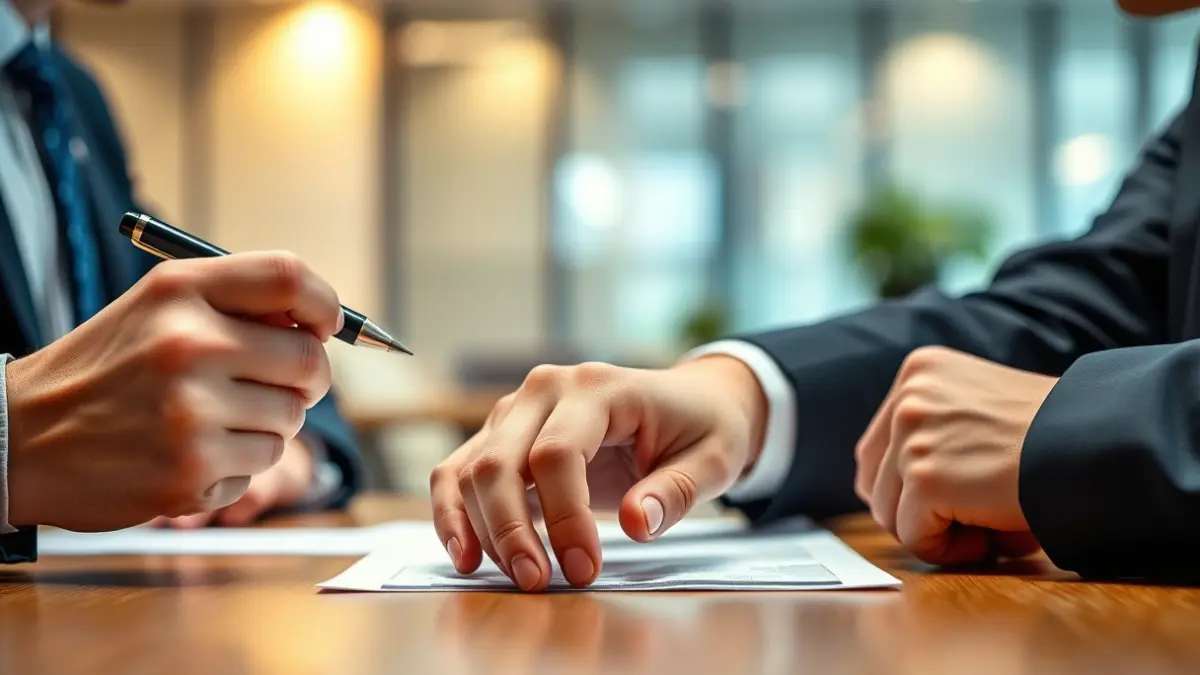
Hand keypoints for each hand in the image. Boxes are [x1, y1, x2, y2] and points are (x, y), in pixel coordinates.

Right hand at [5, 252, 341, 531]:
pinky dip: (236, 465)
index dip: (325, 304)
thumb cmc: (107, 370)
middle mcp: (188, 345)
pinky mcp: (192, 471)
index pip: (288, 277)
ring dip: (266, 426)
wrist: (20, 439)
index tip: (327, 326)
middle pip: (309, 361)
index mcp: (180, 292)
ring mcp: (191, 412)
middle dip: (306, 380)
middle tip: (277, 387)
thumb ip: (236, 303)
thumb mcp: (157, 309)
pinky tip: (189, 454)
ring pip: (291, 420)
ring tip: (209, 421)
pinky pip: (260, 465)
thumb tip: (322, 325)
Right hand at [430, 356, 767, 590]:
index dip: (565, 518)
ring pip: (472, 470)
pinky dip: (453, 514)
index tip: (585, 568)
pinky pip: (458, 472)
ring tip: (514, 576)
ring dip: (481, 530)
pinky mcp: (502, 434)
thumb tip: (638, 523)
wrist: (688, 401)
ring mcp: (517, 409)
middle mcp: (546, 389)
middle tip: (537, 582)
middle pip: (501, 462)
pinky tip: (465, 556)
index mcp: (600, 388)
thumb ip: (677, 491)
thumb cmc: (700, 428)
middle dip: (512, 531)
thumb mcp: (713, 459)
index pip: (558, 454)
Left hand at [855, 346, 1057, 565]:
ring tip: (988, 523)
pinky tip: (990, 536)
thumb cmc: (1054, 435)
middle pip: (874, 484)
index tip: (954, 496)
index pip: (877, 450)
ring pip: (890, 515)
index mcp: (920, 371)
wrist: (1099, 441)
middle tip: (971, 518)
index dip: (908, 488)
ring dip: (937, 531)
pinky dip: (950, 551)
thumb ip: (934, 434)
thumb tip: (892, 502)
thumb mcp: (978, 409)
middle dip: (916, 512)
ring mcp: (912, 436)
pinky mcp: (926, 478)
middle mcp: (908, 396)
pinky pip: (915, 539)